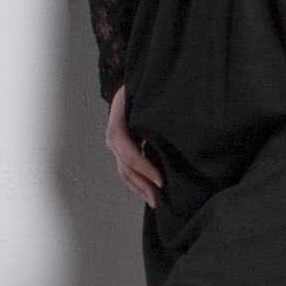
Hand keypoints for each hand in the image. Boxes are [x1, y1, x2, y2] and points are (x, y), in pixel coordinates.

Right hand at [105, 88, 163, 207]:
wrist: (131, 83)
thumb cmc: (141, 87)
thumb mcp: (145, 95)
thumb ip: (153, 112)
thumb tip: (172, 128)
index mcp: (117, 124)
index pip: (128, 152)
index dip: (144, 168)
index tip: (161, 181)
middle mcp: (113, 137)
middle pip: (125, 167)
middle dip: (143, 185)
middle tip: (161, 200)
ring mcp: (115, 145)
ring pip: (124, 172)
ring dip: (139, 188)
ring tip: (155, 202)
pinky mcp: (121, 149)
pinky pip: (126, 169)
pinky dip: (137, 182)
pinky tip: (148, 192)